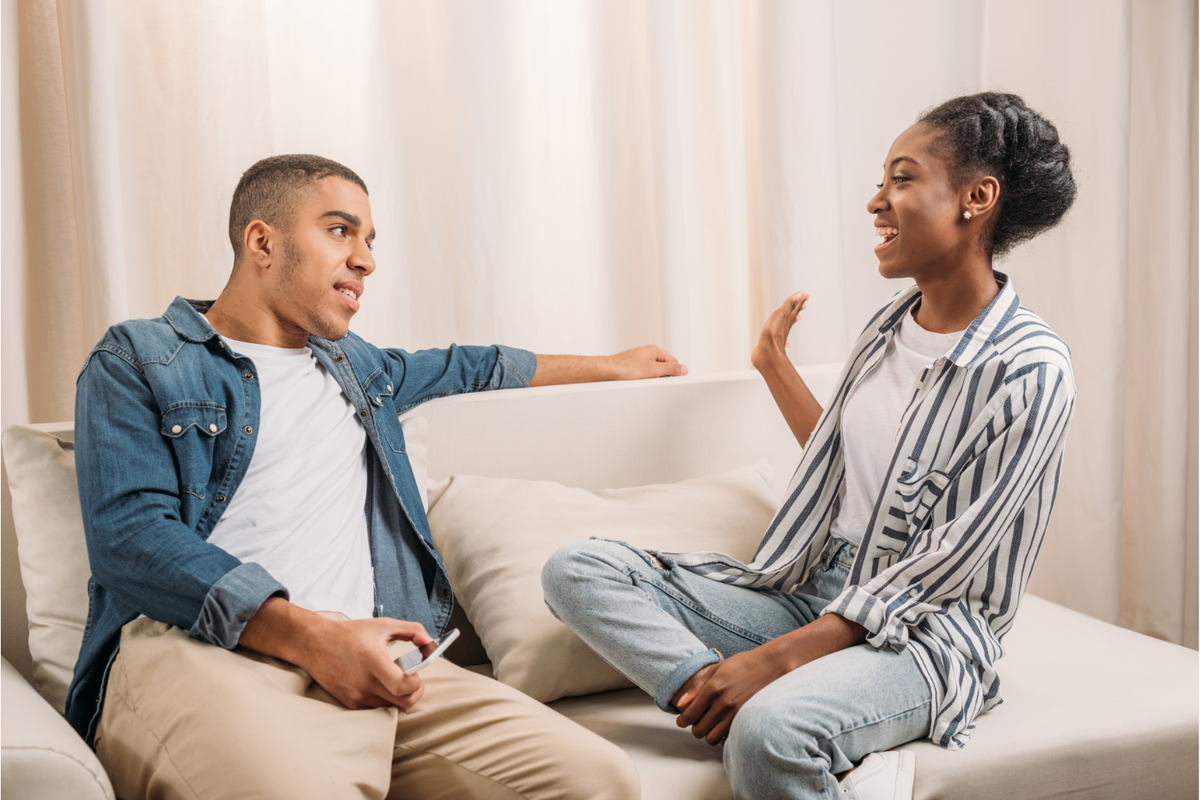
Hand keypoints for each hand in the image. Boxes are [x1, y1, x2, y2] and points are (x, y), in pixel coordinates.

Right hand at [240, 599, 434, 710]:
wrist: (315, 645)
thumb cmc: (351, 634)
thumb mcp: (383, 625)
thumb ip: (413, 631)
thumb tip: (432, 645)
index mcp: (373, 661)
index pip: (402, 686)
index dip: (417, 684)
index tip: (417, 673)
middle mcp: (364, 683)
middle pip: (403, 703)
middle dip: (414, 693)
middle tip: (413, 679)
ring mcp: (357, 697)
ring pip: (391, 707)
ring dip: (399, 697)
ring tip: (394, 679)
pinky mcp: (351, 704)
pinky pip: (377, 709)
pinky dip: (385, 699)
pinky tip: (380, 684)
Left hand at [607, 345, 686, 379]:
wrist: (609, 371)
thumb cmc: (627, 368)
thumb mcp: (654, 370)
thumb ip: (671, 369)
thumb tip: (683, 369)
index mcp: (654, 350)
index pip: (673, 362)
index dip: (674, 372)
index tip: (675, 381)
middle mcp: (647, 352)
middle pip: (663, 366)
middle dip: (663, 376)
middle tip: (658, 383)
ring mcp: (639, 359)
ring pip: (653, 371)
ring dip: (653, 378)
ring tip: (645, 382)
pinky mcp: (633, 366)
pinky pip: (644, 373)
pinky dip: (644, 379)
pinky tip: (639, 383)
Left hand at [675, 646, 790, 745]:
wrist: (771, 666)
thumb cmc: (742, 665)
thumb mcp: (716, 669)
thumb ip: (696, 686)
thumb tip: (679, 704)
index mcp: (713, 688)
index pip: (690, 715)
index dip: (682, 721)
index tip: (682, 721)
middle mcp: (724, 703)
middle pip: (699, 730)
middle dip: (694, 727)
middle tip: (697, 721)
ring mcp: (736, 714)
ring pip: (712, 739)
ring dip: (708, 733)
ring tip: (710, 724)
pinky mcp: (746, 720)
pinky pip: (728, 738)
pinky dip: (723, 736)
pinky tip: (723, 725)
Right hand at [751, 292, 807, 370]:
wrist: (767, 354)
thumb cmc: (772, 335)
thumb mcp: (781, 315)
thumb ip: (790, 304)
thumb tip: (801, 294)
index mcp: (787, 319)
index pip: (795, 307)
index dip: (800, 301)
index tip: (805, 295)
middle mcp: (785, 327)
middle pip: (793, 315)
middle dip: (797, 308)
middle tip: (803, 303)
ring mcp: (779, 335)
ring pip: (787, 325)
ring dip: (791, 319)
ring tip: (796, 317)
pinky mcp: (772, 342)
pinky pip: (780, 337)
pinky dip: (783, 334)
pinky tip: (786, 339)